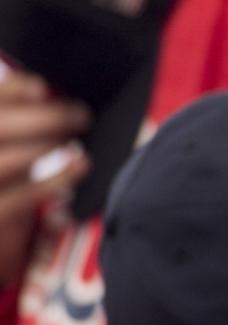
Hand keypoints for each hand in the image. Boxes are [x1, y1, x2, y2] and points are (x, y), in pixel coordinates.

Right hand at [0, 71, 90, 283]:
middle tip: (80, 115)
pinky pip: (25, 196)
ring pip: (8, 159)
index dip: (11, 91)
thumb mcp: (3, 147)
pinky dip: (57, 177)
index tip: (43, 87)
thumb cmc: (0, 183)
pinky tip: (81, 164)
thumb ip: (12, 120)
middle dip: (43, 118)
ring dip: (48, 143)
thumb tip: (45, 92)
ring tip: (75, 136)